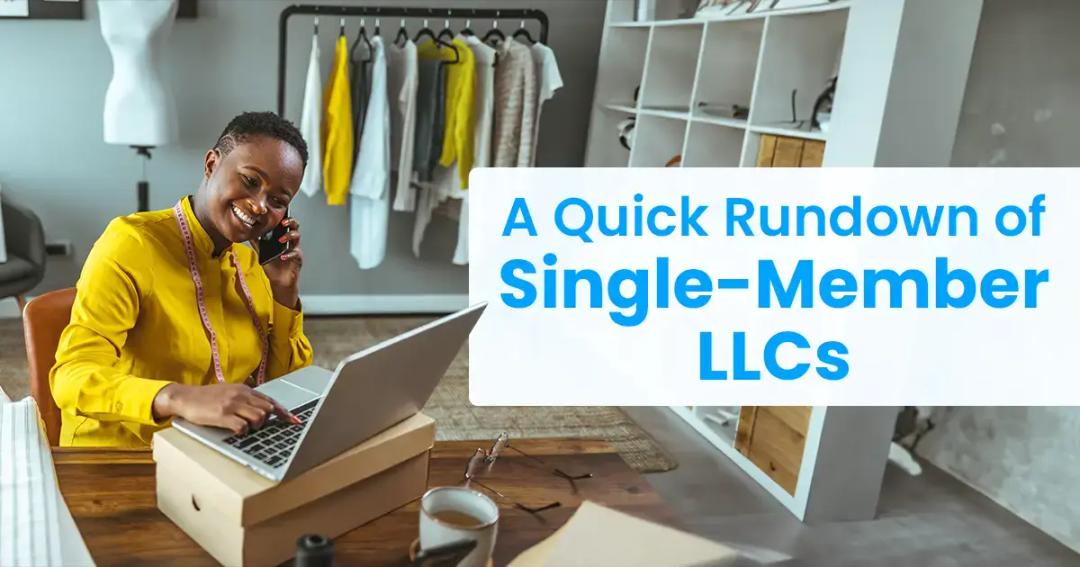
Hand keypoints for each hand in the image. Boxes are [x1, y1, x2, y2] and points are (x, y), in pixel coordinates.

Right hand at [153, 383, 300, 434]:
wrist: (185, 397)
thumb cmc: (207, 397)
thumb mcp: (229, 391)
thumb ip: (245, 396)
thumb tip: (262, 407)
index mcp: (244, 389)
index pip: (270, 400)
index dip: (283, 412)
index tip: (294, 420)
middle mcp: (241, 395)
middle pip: (267, 409)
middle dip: (267, 420)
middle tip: (259, 427)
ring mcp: (232, 405)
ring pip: (259, 418)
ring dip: (256, 427)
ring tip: (246, 428)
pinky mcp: (222, 415)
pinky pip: (242, 427)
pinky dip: (243, 432)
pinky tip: (236, 431)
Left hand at [260, 217, 302, 308]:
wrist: (279, 281)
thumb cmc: (273, 266)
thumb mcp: (262, 252)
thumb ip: (257, 242)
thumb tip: (248, 233)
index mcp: (282, 238)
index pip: (286, 224)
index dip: (284, 218)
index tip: (277, 216)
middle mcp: (290, 242)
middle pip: (295, 227)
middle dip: (291, 222)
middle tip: (283, 222)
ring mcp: (295, 249)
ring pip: (297, 237)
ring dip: (289, 236)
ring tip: (281, 239)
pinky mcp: (297, 258)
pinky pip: (295, 253)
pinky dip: (289, 254)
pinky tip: (282, 257)